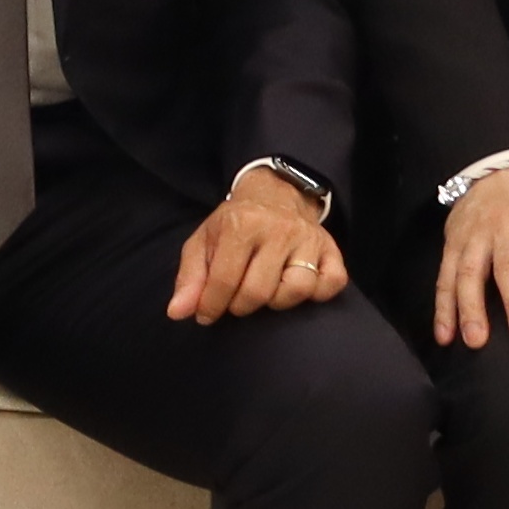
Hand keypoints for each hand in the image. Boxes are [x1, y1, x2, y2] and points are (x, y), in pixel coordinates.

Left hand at [169, 167, 346, 322]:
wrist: (275, 194)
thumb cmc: (234, 225)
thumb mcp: (203, 242)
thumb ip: (189, 278)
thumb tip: (177, 313)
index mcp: (241, 224)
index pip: (224, 280)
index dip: (211, 306)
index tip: (206, 315)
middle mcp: (278, 229)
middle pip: (259, 291)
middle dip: (241, 306)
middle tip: (235, 300)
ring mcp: (308, 239)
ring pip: (297, 290)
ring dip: (277, 302)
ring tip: (265, 291)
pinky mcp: (331, 249)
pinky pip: (331, 284)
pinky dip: (316, 294)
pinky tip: (296, 288)